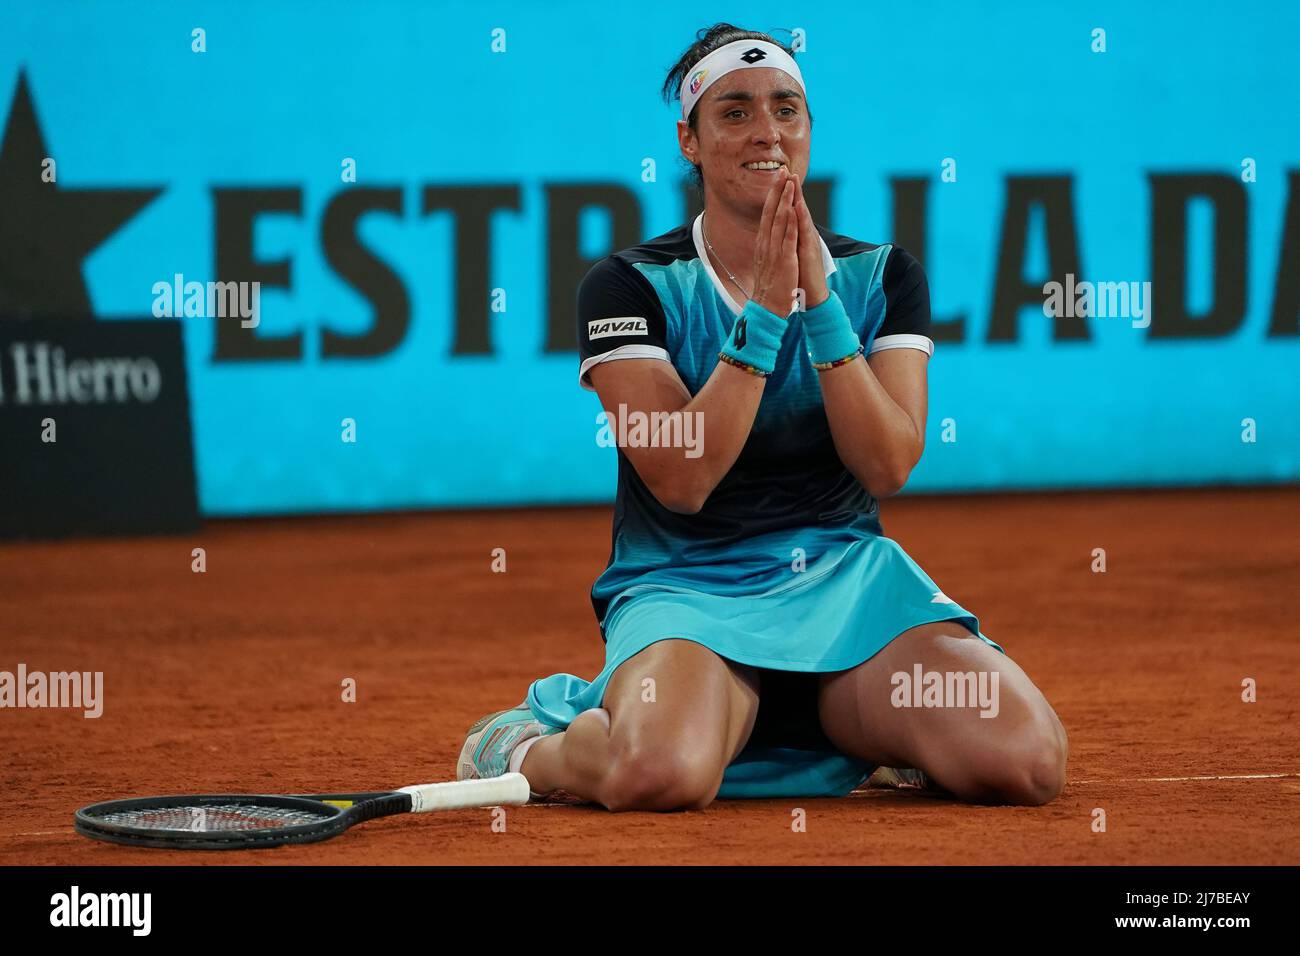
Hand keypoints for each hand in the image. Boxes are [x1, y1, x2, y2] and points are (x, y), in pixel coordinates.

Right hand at [750, 168, 799, 316]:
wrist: (767, 309)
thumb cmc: (770, 288)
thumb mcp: (767, 264)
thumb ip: (768, 250)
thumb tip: (769, 240)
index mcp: (763, 245)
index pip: (767, 215)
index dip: (773, 196)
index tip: (778, 180)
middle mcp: (766, 245)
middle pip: (771, 212)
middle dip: (777, 190)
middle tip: (782, 171)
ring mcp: (774, 252)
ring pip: (778, 220)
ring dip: (784, 200)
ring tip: (789, 182)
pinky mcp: (784, 260)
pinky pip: (786, 237)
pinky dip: (789, 221)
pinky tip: (792, 208)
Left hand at [792, 174, 828, 309]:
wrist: (812, 297)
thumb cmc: (801, 277)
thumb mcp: (790, 256)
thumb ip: (787, 242)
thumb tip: (781, 233)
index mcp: (796, 237)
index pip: (789, 212)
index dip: (784, 196)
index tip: (778, 180)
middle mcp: (803, 237)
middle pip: (796, 209)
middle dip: (791, 190)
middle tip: (786, 171)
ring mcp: (807, 243)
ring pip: (801, 216)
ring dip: (797, 198)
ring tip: (794, 181)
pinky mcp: (809, 252)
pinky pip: (803, 233)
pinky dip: (800, 219)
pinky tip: (797, 207)